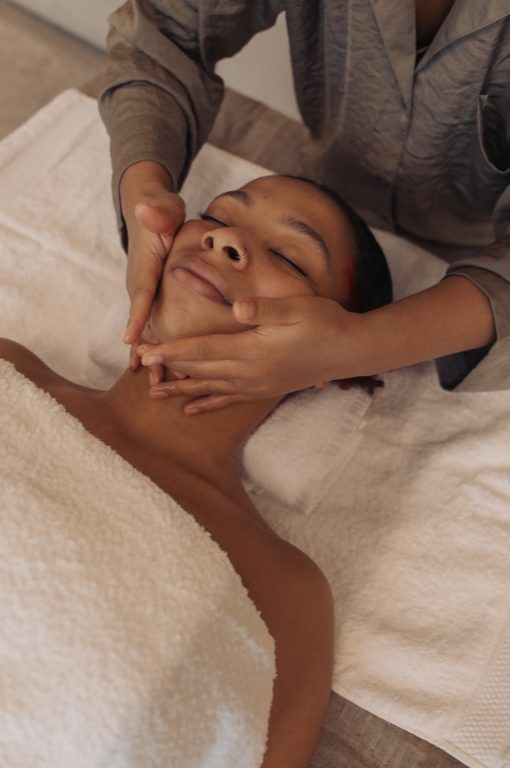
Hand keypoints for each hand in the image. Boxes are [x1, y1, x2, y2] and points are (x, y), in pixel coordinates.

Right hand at [120, 161, 185, 372]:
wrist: (151, 212)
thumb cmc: (161, 211)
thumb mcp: (163, 208)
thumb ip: (157, 211)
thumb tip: (146, 210)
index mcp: (144, 266)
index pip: (141, 293)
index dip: (137, 315)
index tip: (131, 338)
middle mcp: (138, 284)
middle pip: (141, 320)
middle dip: (145, 348)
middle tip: (152, 375)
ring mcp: (142, 293)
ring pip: (145, 328)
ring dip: (151, 355)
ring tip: (157, 383)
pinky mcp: (150, 299)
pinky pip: (150, 326)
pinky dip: (154, 347)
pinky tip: (160, 371)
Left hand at [137, 295, 361, 413]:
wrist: (350, 351)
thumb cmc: (324, 322)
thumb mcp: (297, 308)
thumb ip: (265, 309)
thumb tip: (236, 307)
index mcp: (253, 350)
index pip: (203, 350)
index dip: (172, 351)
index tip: (147, 351)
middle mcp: (250, 372)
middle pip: (200, 370)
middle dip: (168, 368)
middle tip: (139, 364)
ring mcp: (256, 384)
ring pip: (210, 389)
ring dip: (181, 390)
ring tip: (154, 394)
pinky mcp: (263, 389)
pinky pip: (228, 400)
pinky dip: (207, 404)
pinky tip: (192, 410)